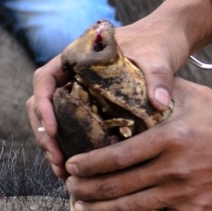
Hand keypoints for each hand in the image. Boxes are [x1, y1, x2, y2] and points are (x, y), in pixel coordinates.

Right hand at [28, 20, 187, 178]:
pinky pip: (71, 126)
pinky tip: (79, 169)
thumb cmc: (159, 41)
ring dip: (53, 145)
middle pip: (42, 104)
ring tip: (63, 173)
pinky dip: (69, 146)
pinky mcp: (91, 105)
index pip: (44, 79)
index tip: (52, 129)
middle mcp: (72, 74)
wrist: (169, 37)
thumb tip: (160, 103)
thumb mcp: (158, 58)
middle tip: (57, 161)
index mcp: (77, 56)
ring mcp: (80, 90)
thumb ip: (158, 77)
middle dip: (45, 134)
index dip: (43, 105)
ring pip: (53, 119)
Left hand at [64, 79, 211, 210]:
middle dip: (85, 189)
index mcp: (167, 138)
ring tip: (81, 209)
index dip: (88, 164)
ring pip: (127, 209)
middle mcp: (170, 169)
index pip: (116, 155)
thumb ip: (165, 91)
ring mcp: (181, 195)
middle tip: (70, 188)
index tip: (71, 166)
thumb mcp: (198, 98)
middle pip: (115, 185)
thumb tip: (136, 78)